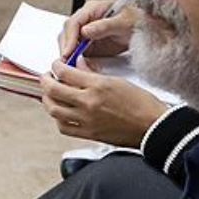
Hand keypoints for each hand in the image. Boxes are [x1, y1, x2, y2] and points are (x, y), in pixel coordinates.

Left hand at [39, 60, 167, 147]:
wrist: (153, 127)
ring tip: (50, 94)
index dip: (56, 66)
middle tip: (46, 77)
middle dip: (45, 81)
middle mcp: (88, 102)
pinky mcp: (88, 134)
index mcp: (98, 86)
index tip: (56, 65)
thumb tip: (78, 64)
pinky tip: (61, 113)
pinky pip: (63, 127)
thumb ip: (93, 73)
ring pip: (53, 109)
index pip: (65, 72)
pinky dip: (57, 118)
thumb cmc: (142, 103)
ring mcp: (86, 120)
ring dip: (47, 99)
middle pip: (53, 90)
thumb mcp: (118, 81)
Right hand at [57, 0, 140, 61]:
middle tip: (67, 63)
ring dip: (69, 55)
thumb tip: (85, 31)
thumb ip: (104, 26)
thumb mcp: (123, 22)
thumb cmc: (135, 20)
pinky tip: (80, 67)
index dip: (69, 38)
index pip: (73, 23)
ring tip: (73, 66)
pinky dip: (77, 60)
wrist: (143, 29)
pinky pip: (78, 52)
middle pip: (67, 34)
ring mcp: (85, 32)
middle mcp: (85, 20)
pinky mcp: (88, 44)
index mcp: (91, 9)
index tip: (69, 52)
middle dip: (66, 49)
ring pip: (69, 43)